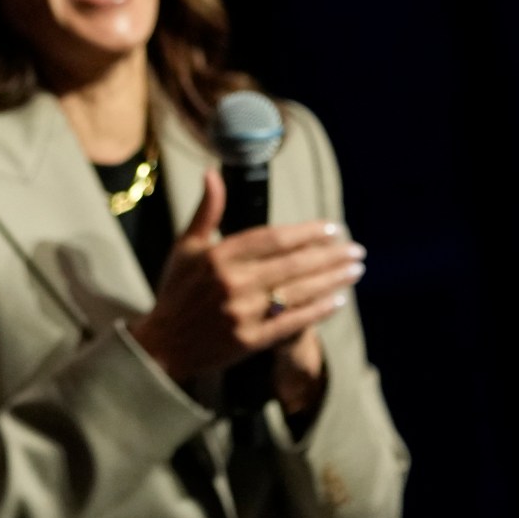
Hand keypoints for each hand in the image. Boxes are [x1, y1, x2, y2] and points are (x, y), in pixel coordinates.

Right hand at [127, 169, 364, 383]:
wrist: (162, 344)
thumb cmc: (177, 291)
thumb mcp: (187, 247)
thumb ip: (207, 211)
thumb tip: (212, 172)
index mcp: (218, 256)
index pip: (273, 238)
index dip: (306, 233)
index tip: (333, 229)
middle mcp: (232, 282)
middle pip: (292, 264)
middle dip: (329, 256)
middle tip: (356, 249)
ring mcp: (242, 313)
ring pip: (297, 292)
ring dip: (331, 280)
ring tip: (354, 270)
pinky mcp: (249, 341)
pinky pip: (291, 323)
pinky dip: (316, 311)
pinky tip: (337, 300)